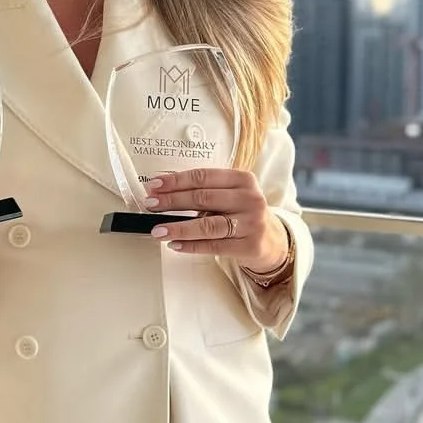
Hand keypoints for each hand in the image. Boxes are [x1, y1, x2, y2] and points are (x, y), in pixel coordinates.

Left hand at [143, 167, 288, 270]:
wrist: (272, 241)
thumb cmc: (244, 213)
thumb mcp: (231, 195)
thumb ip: (204, 190)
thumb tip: (164, 190)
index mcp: (243, 179)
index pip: (203, 176)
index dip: (175, 181)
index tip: (154, 185)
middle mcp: (250, 199)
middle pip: (203, 198)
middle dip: (171, 201)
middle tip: (150, 205)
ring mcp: (252, 223)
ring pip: (208, 225)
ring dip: (178, 227)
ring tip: (158, 230)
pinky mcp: (250, 245)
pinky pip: (214, 245)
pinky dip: (192, 245)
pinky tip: (175, 244)